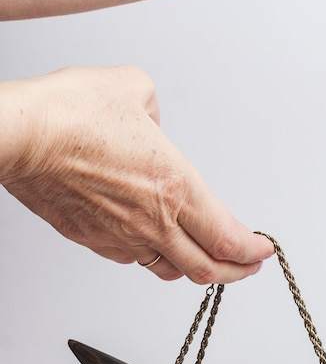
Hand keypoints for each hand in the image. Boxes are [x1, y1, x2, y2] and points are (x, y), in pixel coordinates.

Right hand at [0, 66, 272, 283]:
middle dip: (237, 272)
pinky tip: (158, 250)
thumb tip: (151, 120)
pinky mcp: (93, 241)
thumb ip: (155, 109)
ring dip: (196, 270)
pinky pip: (133, 261)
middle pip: (208, 269)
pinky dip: (155, 261)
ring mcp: (122, 238)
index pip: (229, 238)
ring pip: (171, 271)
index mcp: (176, 189)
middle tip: (248, 267)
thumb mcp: (133, 91)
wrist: (18, 138)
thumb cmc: (70, 116)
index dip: (252, 251)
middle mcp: (154, 222)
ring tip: (208, 262)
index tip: (263, 249)